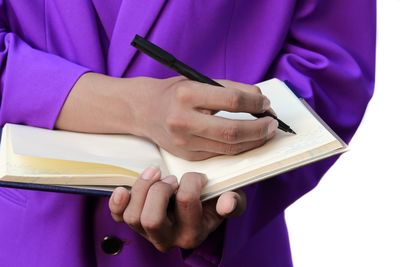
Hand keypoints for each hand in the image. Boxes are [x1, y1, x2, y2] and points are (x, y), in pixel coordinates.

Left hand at [109, 166, 245, 251]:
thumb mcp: (230, 201)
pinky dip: (117, 203)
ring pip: (132, 217)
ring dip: (141, 189)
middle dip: (160, 190)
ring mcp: (148, 233)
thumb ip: (233, 202)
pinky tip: (124, 190)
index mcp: (193, 234)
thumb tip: (227, 202)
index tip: (198, 176)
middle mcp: (168, 239)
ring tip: (156, 175)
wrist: (199, 207)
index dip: (191, 181)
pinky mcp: (134, 223)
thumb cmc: (213, 202)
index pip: (186, 203)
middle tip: (171, 179)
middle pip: (152, 219)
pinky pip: (118, 217)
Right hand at [127, 76, 277, 159]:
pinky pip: (221, 155)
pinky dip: (239, 148)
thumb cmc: (174, 93)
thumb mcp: (198, 81)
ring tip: (265, 132)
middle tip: (272, 123)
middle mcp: (184, 120)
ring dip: (254, 141)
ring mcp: (185, 143)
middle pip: (232, 131)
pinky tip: (248, 140)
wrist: (144, 111)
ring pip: (230, 148)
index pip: (231, 101)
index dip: (255, 104)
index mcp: (187, 94)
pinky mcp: (188, 157)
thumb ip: (229, 90)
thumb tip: (260, 101)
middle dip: (260, 129)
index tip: (265, 104)